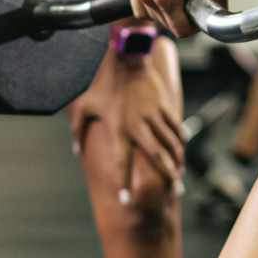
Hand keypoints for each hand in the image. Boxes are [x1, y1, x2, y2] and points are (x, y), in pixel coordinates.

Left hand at [69, 46, 184, 201]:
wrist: (127, 58)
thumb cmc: (103, 83)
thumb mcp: (85, 105)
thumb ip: (78, 129)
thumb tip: (75, 151)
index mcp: (119, 127)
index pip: (122, 160)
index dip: (123, 181)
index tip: (125, 199)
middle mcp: (138, 124)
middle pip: (156, 155)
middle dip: (166, 175)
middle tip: (175, 191)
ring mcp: (153, 115)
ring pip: (170, 143)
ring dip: (177, 160)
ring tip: (180, 174)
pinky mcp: (164, 106)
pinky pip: (175, 127)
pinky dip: (180, 141)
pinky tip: (182, 151)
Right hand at [127, 0, 230, 38]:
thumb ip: (217, 14)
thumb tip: (215, 28)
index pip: (180, 31)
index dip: (194, 25)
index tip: (199, 13)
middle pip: (165, 25)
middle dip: (180, 16)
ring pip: (150, 16)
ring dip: (165, 12)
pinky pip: (140, 2)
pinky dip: (152, 1)